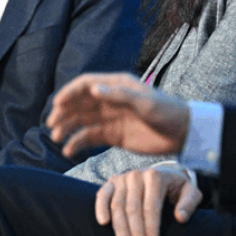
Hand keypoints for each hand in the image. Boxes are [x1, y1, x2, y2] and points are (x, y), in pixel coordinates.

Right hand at [47, 73, 191, 156]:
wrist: (183, 133)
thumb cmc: (167, 112)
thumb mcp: (145, 102)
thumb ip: (119, 96)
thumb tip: (93, 89)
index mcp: (117, 86)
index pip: (86, 85)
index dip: (69, 93)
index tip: (57, 104)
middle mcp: (110, 100)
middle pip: (80, 103)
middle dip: (64, 112)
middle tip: (52, 124)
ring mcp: (110, 118)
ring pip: (82, 121)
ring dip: (67, 128)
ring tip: (56, 138)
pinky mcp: (113, 135)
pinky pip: (91, 137)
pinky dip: (78, 143)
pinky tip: (69, 150)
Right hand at [96, 164, 202, 235]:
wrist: (162, 174)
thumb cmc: (176, 188)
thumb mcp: (190, 192)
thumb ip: (189, 203)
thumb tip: (180, 218)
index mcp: (155, 177)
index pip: (151, 207)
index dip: (151, 228)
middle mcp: (137, 175)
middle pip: (133, 208)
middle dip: (136, 232)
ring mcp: (122, 177)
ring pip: (118, 205)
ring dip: (120, 228)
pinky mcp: (112, 182)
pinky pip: (103, 195)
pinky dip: (101, 208)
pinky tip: (103, 223)